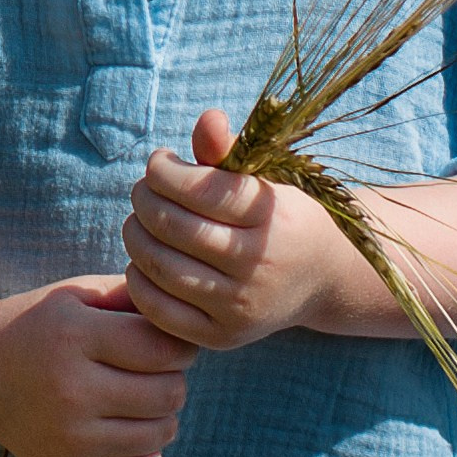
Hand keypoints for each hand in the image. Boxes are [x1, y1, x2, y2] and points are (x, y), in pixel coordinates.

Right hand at [0, 274, 197, 456]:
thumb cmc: (41, 327)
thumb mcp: (77, 295)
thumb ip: (132, 296)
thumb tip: (187, 317)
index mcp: (73, 337)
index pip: (162, 350)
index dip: (178, 345)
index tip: (167, 342)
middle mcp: (70, 391)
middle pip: (168, 393)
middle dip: (173, 378)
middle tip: (154, 369)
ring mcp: (68, 439)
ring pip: (161, 433)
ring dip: (162, 414)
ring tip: (139, 396)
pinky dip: (146, 450)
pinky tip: (126, 426)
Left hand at [123, 107, 362, 350]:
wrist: (321, 277)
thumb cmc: (281, 214)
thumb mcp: (266, 176)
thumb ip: (230, 150)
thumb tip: (207, 119)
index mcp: (273, 217)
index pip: (199, 188)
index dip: (164, 169)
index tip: (160, 162)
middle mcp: (260, 264)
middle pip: (174, 226)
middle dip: (144, 199)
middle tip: (143, 190)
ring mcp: (241, 306)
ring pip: (161, 267)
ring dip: (135, 235)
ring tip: (139, 220)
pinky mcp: (222, 337)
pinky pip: (160, 309)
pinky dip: (139, 279)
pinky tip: (144, 259)